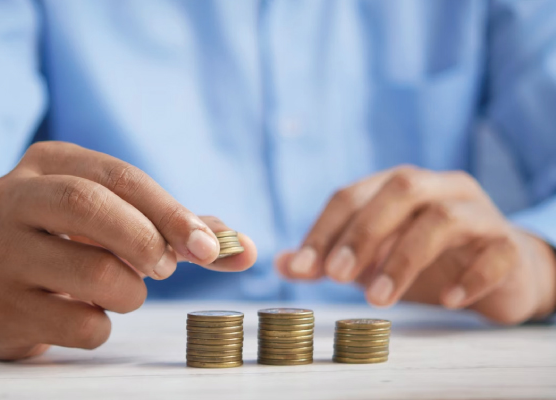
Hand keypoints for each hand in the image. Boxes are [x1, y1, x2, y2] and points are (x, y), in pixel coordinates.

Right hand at [0, 142, 256, 359]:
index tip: (208, 247)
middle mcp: (12, 198)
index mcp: (49, 163)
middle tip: (166, 268)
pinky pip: (80, 325)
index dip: (171, 212)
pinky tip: (85, 313)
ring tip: (120, 290)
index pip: (120, 176)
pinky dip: (103, 326)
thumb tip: (246, 249)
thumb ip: (180, 230)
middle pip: (91, 206)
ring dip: (130, 292)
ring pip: (94, 273)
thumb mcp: (117, 219)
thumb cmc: (72, 244)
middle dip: (147, 241)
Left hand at [277, 166, 555, 323]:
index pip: (352, 194)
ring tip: (379, 299)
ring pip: (443, 218)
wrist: (500, 270)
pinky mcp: (509, 245)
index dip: (324, 229)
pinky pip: (494, 253)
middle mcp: (439, 188)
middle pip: (400, 189)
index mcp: (399, 186)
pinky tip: (447, 300)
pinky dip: (469, 277)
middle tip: (336, 276)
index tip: (302, 268)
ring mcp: (478, 213)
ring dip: (404, 259)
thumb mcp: (372, 258)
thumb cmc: (427, 259)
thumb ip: (329, 258)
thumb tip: (282, 264)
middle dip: (363, 232)